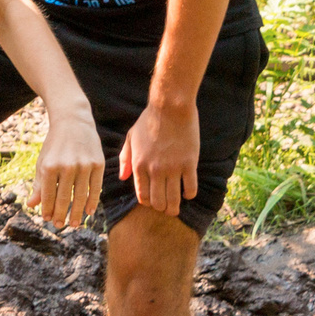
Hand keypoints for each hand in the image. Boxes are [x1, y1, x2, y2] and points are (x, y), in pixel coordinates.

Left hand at [28, 109, 104, 228]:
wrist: (73, 121)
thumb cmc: (55, 145)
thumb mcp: (43, 162)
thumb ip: (39, 185)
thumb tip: (31, 205)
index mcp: (49, 166)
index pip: (48, 195)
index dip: (47, 209)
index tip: (47, 219)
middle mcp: (67, 166)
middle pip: (64, 198)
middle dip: (61, 215)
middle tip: (59, 226)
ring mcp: (84, 165)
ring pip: (81, 196)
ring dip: (77, 213)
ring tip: (74, 224)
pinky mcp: (98, 163)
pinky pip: (96, 188)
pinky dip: (93, 202)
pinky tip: (89, 212)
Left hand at [119, 98, 198, 216]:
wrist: (170, 107)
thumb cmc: (149, 120)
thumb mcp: (130, 137)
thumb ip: (125, 159)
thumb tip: (123, 178)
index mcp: (139, 165)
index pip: (142, 196)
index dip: (148, 203)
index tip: (153, 202)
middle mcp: (155, 170)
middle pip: (158, 202)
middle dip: (162, 208)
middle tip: (166, 208)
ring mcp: (172, 168)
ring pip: (174, 199)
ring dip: (175, 207)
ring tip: (176, 208)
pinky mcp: (189, 163)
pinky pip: (191, 187)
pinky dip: (189, 194)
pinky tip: (188, 193)